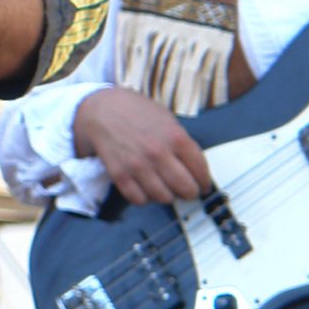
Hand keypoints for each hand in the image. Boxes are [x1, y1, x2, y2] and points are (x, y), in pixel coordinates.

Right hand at [73, 87, 213, 204]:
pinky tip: (146, 188)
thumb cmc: (137, 112)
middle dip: (190, 193)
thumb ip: (181, 143)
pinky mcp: (120, 174)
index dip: (204, 181)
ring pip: (164, 197)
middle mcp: (158, 153)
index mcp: (175, 137)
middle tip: (188, 191)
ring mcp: (138, 165)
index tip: (202, 185)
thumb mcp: (167, 119)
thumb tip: (194, 168)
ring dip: (167, 195)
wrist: (104, 109)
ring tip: (165, 188)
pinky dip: (145, 198)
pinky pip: (139, 199)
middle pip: (186, 188)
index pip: (200, 169)